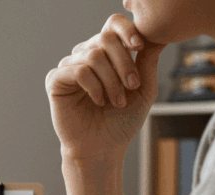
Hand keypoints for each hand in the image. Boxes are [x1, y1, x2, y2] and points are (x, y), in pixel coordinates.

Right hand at [45, 14, 165, 162]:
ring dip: (111, 81)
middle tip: (132, 86)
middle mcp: (85, 56)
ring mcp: (69, 67)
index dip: (127, 30)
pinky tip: (98, 101)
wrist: (102, 149)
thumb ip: (148, 61)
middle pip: (105, 38)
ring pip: (93, 56)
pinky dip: (94, 87)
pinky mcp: (55, 81)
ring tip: (116, 101)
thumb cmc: (121, 122)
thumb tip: (158, 35)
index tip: (139, 46)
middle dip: (124, 63)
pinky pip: (78, 71)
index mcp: (106, 54)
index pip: (112, 25)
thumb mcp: (143, 89)